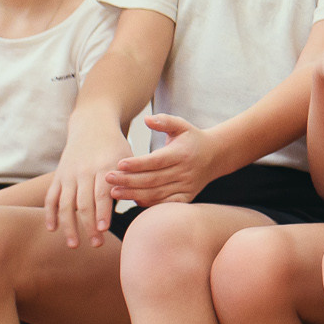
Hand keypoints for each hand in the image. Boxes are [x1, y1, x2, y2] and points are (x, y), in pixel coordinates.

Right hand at [47, 119, 133, 247]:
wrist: (93, 125)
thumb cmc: (116, 147)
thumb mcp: (128, 159)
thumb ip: (131, 181)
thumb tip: (138, 206)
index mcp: (104, 167)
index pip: (102, 194)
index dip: (102, 213)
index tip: (104, 230)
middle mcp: (84, 171)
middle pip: (83, 203)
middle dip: (88, 226)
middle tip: (96, 244)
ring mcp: (68, 174)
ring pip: (65, 204)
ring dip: (68, 226)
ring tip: (74, 246)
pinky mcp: (58, 176)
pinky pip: (51, 198)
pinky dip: (50, 214)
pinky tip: (52, 229)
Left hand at [105, 115, 220, 208]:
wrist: (215, 156)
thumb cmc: (192, 139)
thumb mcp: (182, 125)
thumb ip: (165, 121)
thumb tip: (147, 119)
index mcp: (181, 154)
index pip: (156, 161)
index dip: (137, 164)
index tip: (119, 164)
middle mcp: (184, 172)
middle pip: (152, 179)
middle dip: (128, 180)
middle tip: (108, 178)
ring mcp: (186, 187)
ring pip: (156, 194)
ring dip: (133, 194)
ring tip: (114, 192)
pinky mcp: (186, 197)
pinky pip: (164, 203)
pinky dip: (147, 203)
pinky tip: (131, 199)